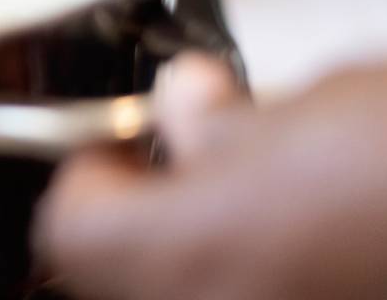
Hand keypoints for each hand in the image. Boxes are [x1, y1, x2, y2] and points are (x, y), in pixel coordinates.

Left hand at [33, 54, 386, 299]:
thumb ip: (226, 122)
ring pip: (185, 294)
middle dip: (149, 219)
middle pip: (118, 276)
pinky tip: (311, 241)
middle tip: (196, 167)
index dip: (92, 174)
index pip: (69, 226)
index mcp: (184, 253)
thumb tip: (185, 106)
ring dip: (208, 251)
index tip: (124, 144)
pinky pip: (252, 298)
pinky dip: (259, 278)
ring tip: (269, 201)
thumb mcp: (316, 110)